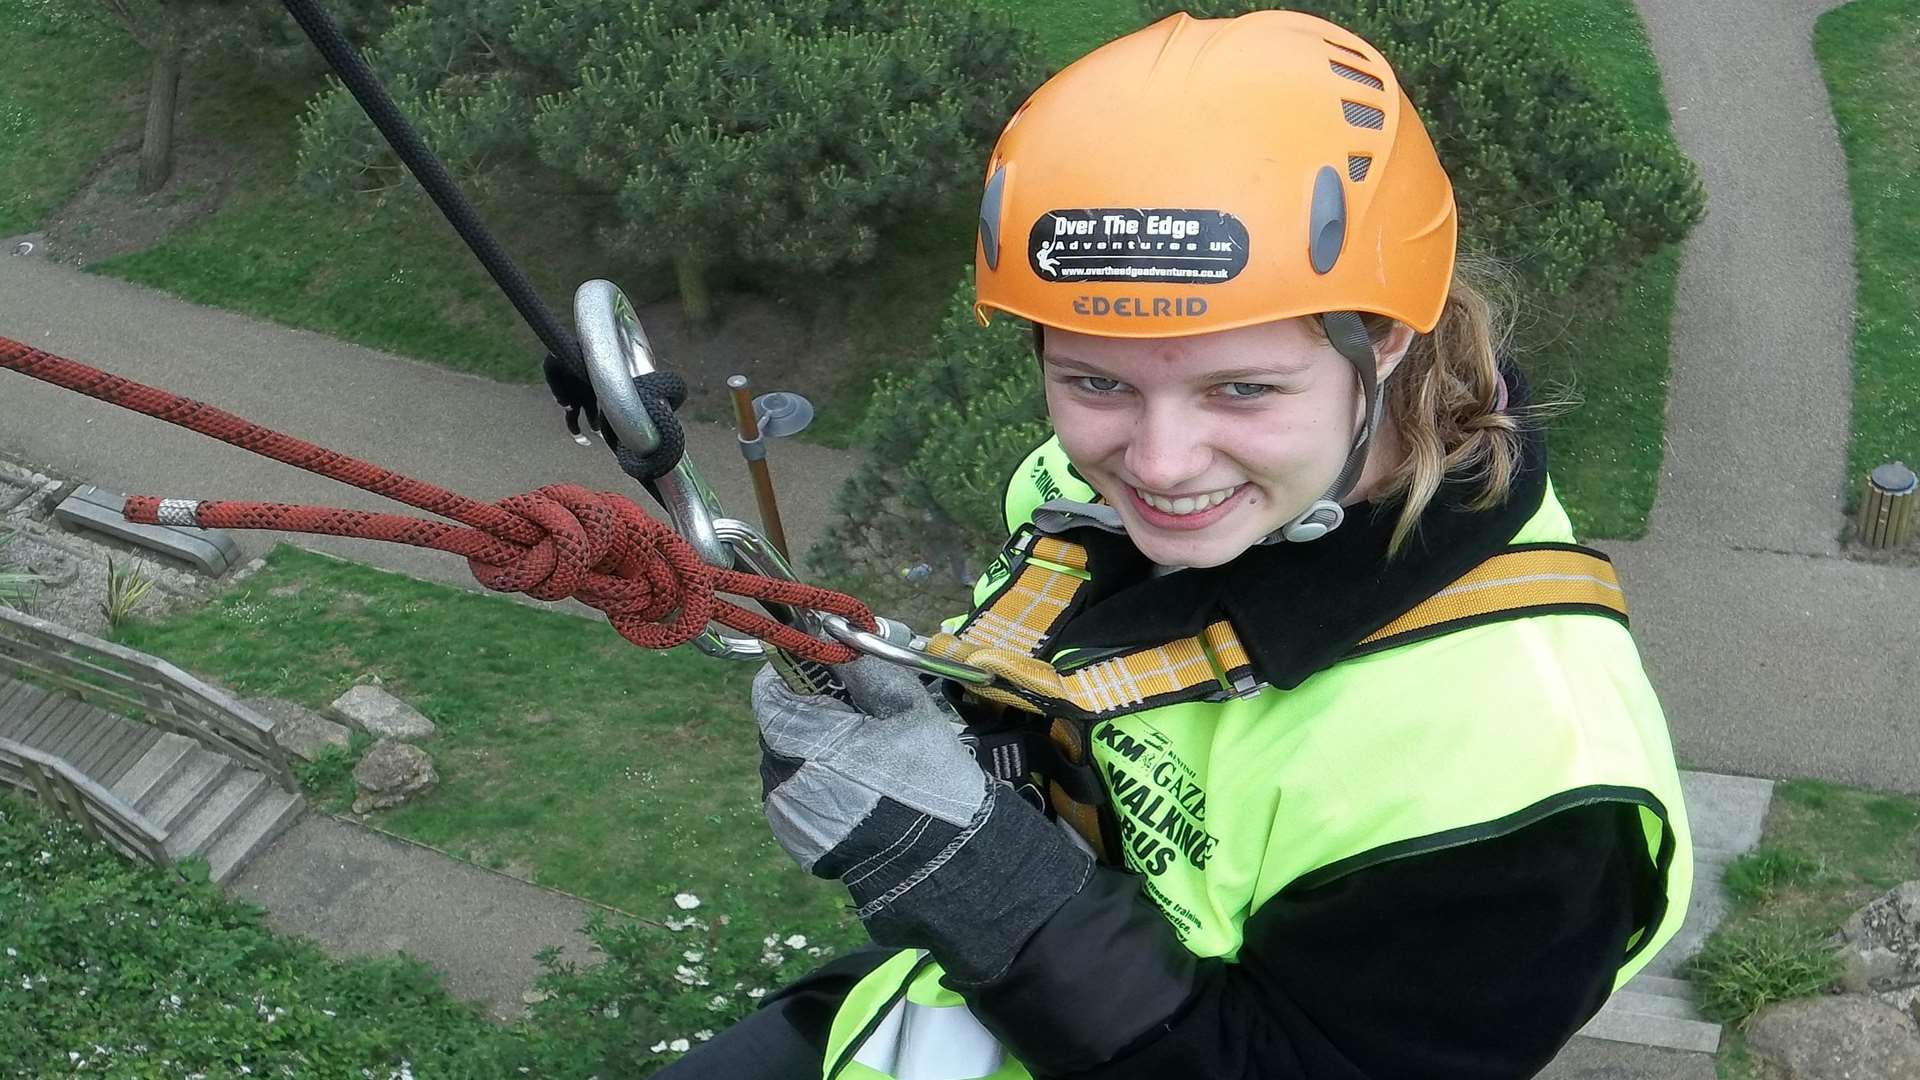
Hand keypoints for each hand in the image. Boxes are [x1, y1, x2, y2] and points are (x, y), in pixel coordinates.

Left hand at [753, 657, 1091, 982]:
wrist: (943, 863)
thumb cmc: (928, 777)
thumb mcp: (906, 708)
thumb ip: (864, 669)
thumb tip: (836, 639)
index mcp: (802, 738)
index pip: (772, 686)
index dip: (803, 673)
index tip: (837, 676)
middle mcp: (779, 775)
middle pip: (782, 723)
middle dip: (816, 713)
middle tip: (865, 720)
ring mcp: (784, 812)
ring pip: (790, 759)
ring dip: (819, 750)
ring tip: (869, 762)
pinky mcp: (795, 839)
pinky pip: (798, 794)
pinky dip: (822, 785)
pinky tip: (862, 793)